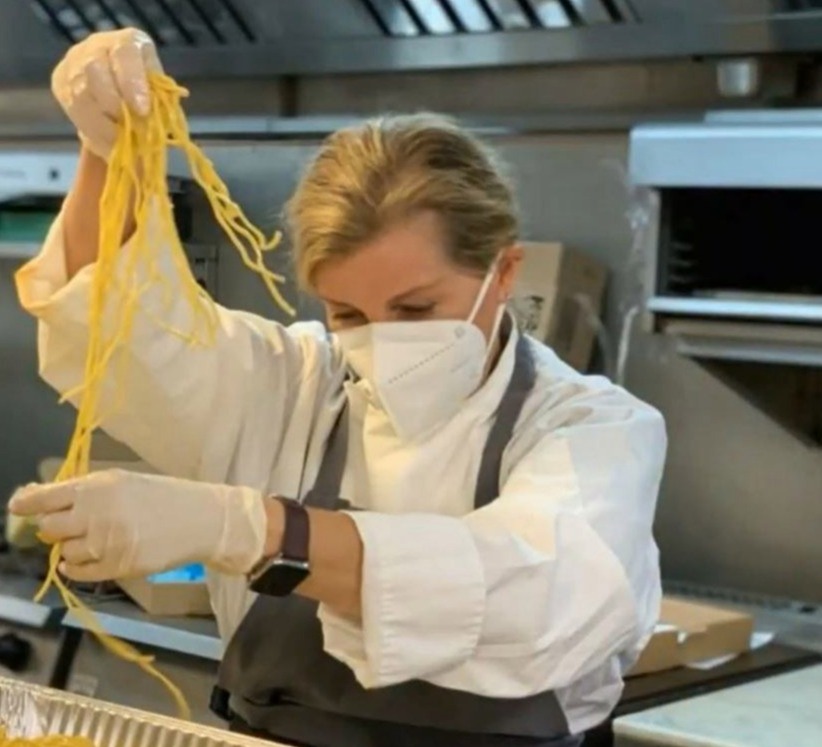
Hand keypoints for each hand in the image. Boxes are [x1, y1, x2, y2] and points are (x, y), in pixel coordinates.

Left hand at [9, 469, 266, 582]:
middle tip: (72, 525)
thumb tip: (35, 500)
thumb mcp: (124, 483)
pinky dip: (76, 568)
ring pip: (64, 551)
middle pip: (49, 527)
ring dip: (71, 547)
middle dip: (55, 528)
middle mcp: (99, 513)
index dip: (27, 503)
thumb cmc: (163, 497)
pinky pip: (79, 572)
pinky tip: (87, 559)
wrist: (202, 519)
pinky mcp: (118, 566)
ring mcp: (107, 542)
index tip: (18, 507)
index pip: (46, 496)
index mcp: (100, 487)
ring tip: (94, 540)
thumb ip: (84, 492)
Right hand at [52, 28, 161, 159]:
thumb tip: (152, 121)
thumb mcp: (161, 95)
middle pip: (93, 70)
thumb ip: (159, 102)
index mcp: (128, 42)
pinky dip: (92, 132)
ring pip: (79, 93)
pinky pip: (71, 108)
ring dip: (101, 124)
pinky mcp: (60, 81)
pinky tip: (107, 145)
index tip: (143, 110)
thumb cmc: (149, 94)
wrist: (122, 93)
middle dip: (112, 105)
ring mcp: (74, 62)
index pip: (125, 54)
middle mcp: (97, 46)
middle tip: (128, 131)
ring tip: (120, 144)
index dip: (132, 82)